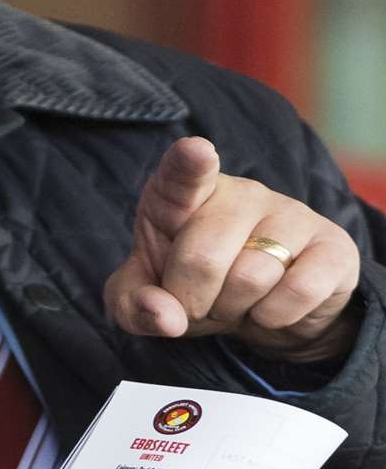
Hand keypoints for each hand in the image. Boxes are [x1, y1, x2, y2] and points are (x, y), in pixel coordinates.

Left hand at [104, 137, 360, 361]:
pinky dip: (275, 316)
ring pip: (251, 277)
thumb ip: (135, 303)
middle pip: (204, 257)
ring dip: (235, 309)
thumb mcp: (149, 296)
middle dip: (193, 299)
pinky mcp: (333, 246)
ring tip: (237, 300)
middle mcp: (240, 192)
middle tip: (201, 300)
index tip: (196, 151)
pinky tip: (272, 307)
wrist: (263, 310)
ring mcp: (291, 213)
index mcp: (183, 192)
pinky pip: (299, 291)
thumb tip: (165, 317)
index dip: (190, 161)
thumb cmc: (195, 286)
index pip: (184, 170)